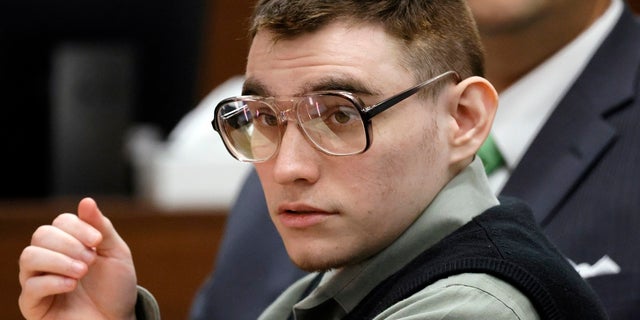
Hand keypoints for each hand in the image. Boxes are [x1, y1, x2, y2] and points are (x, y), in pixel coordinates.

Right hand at [18, 197, 137, 319]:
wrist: (117, 319)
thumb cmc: (116, 287)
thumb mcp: (116, 253)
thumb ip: (101, 227)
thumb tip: (86, 201)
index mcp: (69, 243)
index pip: (60, 222)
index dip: (78, 227)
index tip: (98, 241)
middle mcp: (49, 258)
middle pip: (41, 235)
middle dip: (69, 244)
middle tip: (90, 260)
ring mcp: (39, 280)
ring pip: (28, 257)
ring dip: (58, 260)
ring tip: (82, 271)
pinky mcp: (34, 304)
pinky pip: (29, 286)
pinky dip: (53, 281)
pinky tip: (72, 285)